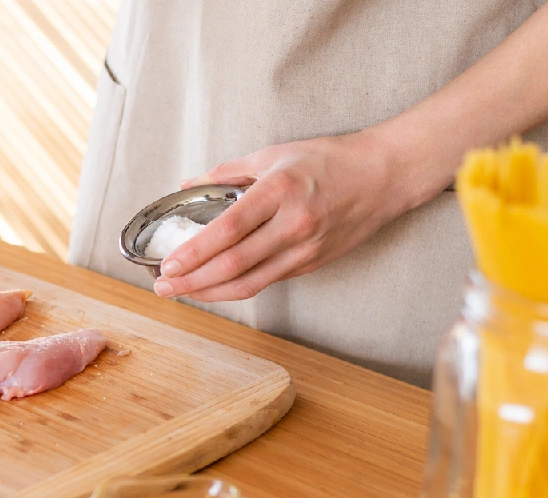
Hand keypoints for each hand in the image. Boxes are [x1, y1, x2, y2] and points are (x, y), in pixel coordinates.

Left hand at [154, 130, 423, 301]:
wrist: (385, 175)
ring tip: (181, 292)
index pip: (227, 230)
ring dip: (210, 292)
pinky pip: (266, 281)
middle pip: (233, 265)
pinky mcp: (313, 264)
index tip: (167, 263)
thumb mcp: (274, 155)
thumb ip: (228, 172)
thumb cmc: (330, 160)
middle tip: (163, 286)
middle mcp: (292, 225)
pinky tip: (213, 287)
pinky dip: (235, 287)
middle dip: (192, 280)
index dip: (194, 253)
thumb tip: (189, 183)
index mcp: (279, 192)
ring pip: (249, 282)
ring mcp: (304, 249)